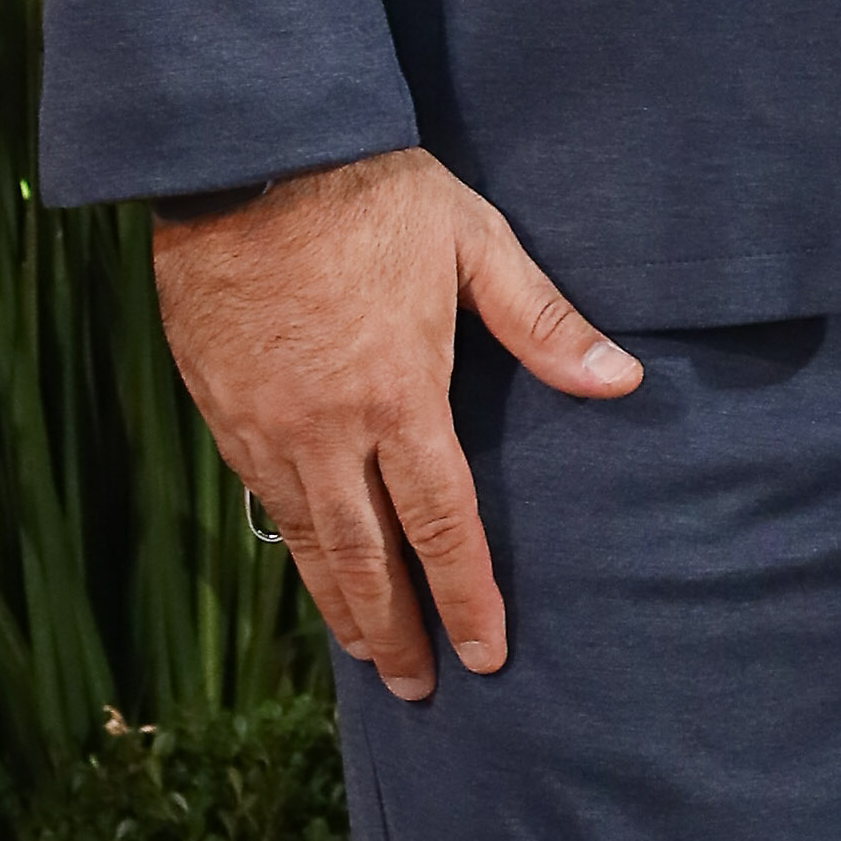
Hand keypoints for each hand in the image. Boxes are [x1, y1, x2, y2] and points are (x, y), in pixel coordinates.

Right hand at [151, 147, 639, 699]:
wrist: (246, 151)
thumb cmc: (371, 191)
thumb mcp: (472, 241)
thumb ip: (542, 320)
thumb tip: (620, 381)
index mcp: (400, 394)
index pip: (442, 524)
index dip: (465, 597)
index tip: (486, 653)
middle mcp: (328, 429)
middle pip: (367, 558)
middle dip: (394, 630)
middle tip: (419, 689)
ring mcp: (265, 426)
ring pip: (306, 542)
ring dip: (339, 606)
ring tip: (366, 654)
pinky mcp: (221, 409)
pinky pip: (262, 500)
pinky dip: (292, 549)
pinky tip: (310, 570)